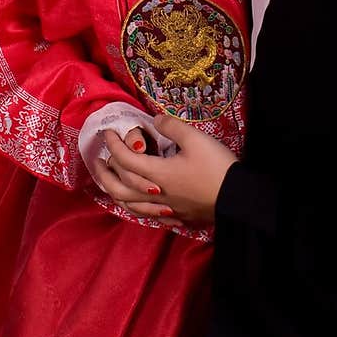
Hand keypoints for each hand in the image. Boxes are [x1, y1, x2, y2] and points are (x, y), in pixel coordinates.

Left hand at [100, 116, 237, 225]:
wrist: (238, 199)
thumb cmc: (216, 167)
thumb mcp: (196, 138)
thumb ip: (172, 126)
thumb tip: (155, 119)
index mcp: (158, 173)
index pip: (125, 159)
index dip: (114, 144)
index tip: (108, 133)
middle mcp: (156, 193)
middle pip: (120, 187)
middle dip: (105, 173)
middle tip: (98, 160)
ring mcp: (165, 208)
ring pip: (130, 204)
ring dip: (115, 192)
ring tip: (110, 182)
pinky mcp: (176, 217)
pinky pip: (146, 214)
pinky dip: (134, 206)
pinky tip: (137, 202)